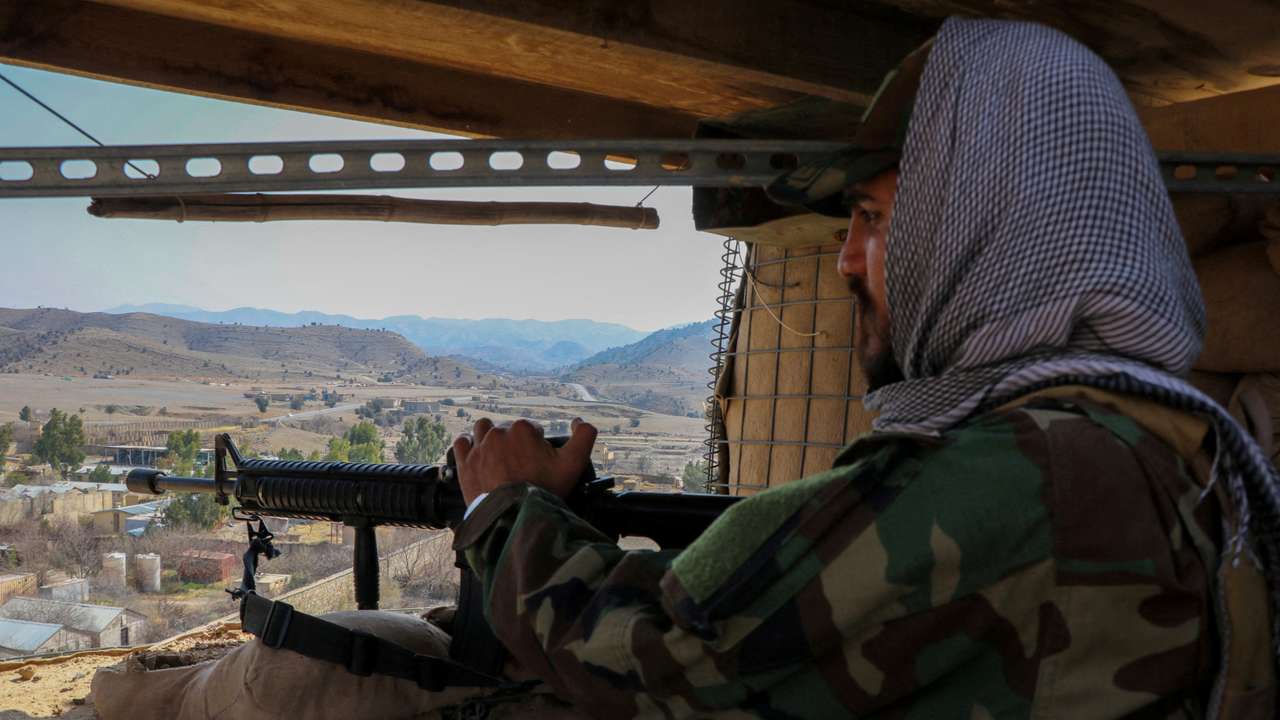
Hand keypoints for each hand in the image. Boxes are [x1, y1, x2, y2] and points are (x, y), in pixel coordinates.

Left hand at [453, 417, 596, 504]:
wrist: (513, 515)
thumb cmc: (544, 489)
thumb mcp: (574, 464)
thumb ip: (585, 436)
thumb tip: (578, 421)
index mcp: (523, 428)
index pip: (531, 429)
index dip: (537, 444)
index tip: (538, 462)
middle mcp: (498, 432)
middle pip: (508, 430)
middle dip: (515, 443)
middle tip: (521, 465)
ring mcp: (479, 446)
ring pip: (482, 429)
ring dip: (490, 437)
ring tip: (498, 455)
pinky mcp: (464, 462)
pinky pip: (461, 442)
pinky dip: (468, 445)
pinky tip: (477, 454)